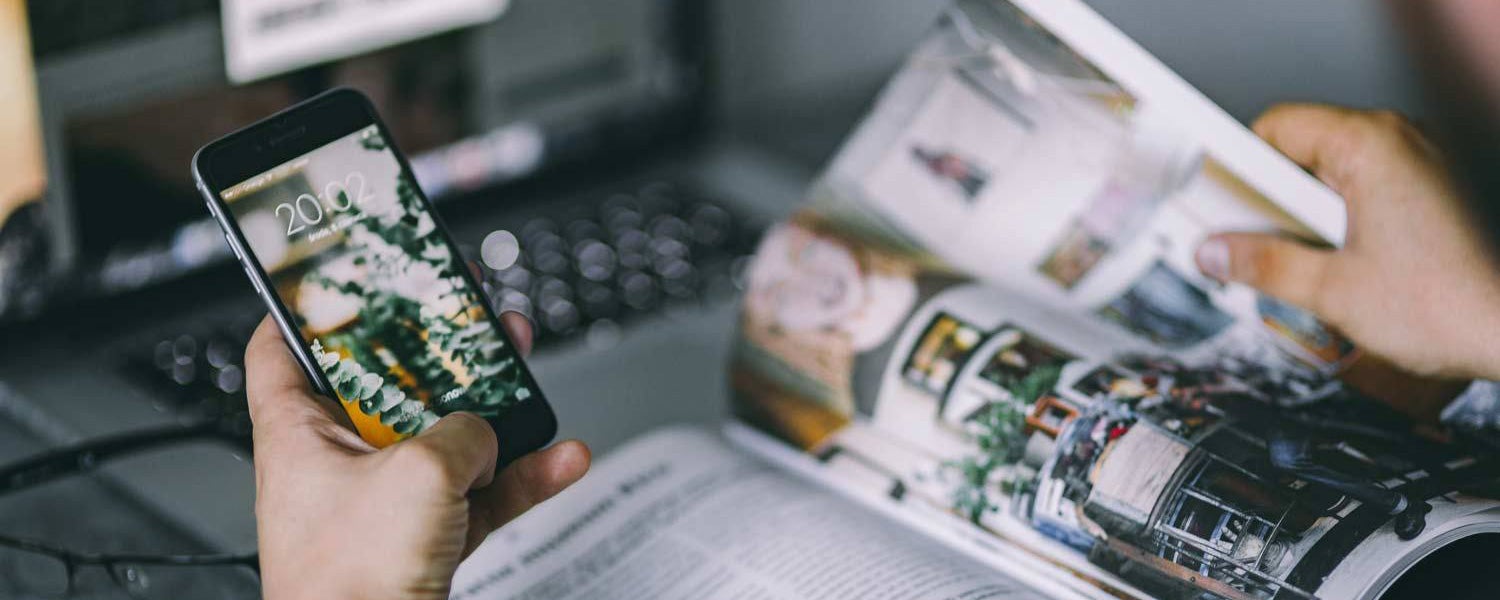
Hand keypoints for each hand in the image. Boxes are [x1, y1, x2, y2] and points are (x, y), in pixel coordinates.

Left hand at [244, 313, 589, 599]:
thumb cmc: (349, 582)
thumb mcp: (420, 472)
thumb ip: (461, 430)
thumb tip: (482, 431)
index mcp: (298, 432)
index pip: (282, 347)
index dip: (310, 306)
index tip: (346, 277)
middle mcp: (335, 463)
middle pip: (386, 383)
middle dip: (436, 349)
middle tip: (465, 316)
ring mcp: (381, 503)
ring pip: (442, 435)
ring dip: (491, 408)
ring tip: (522, 369)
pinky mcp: (421, 539)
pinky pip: (478, 493)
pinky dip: (519, 477)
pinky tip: (559, 459)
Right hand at [1196, 104, 1499, 383]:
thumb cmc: (1445, 306)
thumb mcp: (1330, 291)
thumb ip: (1261, 265)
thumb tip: (1212, 252)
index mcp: (1370, 145)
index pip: (1277, 127)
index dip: (1236, 165)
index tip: (1210, 200)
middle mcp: (1399, 141)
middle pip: (1301, 151)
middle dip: (1267, 200)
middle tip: (1242, 244)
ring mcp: (1419, 164)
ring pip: (1329, 175)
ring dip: (1301, 217)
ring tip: (1291, 263)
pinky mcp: (1429, 193)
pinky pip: (1361, 191)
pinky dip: (1335, 223)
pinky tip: (1328, 266)